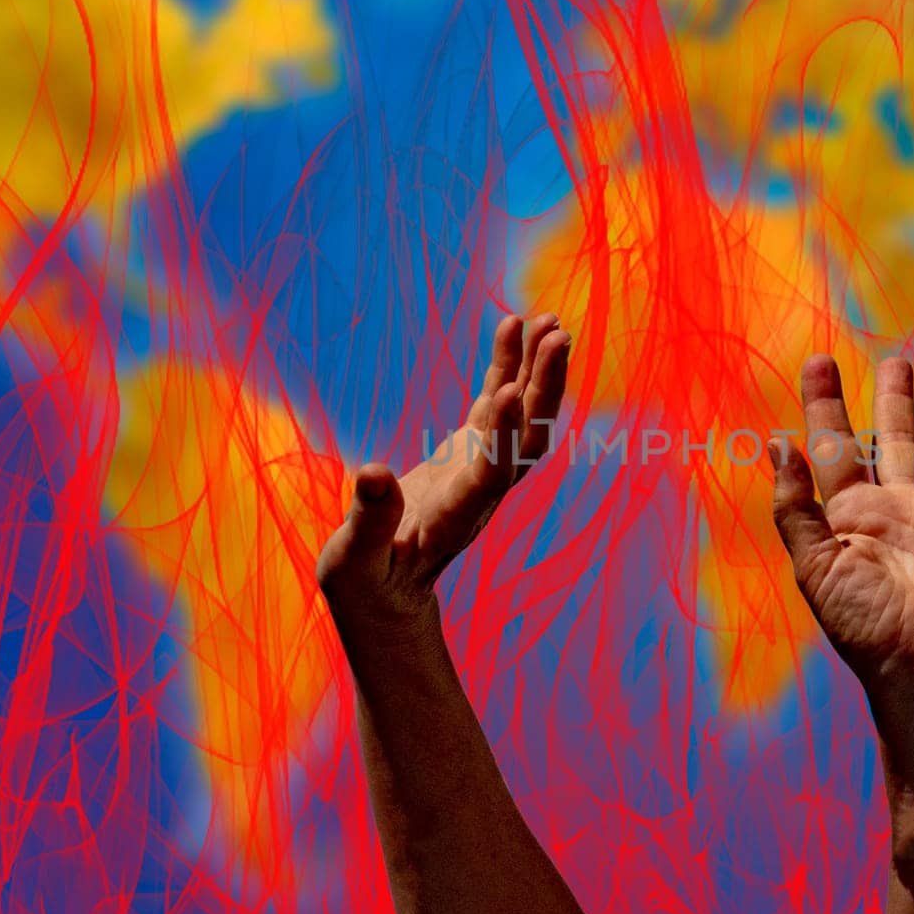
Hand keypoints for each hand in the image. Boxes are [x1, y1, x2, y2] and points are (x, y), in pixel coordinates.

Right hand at [317, 313, 570, 647]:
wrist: (389, 593)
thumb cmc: (366, 582)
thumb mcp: (354, 561)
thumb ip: (368, 521)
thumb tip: (370, 472)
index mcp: (454, 517)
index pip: (489, 474)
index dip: (501, 435)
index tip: (507, 391)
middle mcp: (481, 491)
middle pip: (525, 438)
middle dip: (543, 388)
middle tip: (558, 337)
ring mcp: (481, 468)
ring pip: (521, 416)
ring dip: (538, 369)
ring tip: (551, 320)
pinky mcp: (470, 452)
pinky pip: (496, 402)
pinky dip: (507, 364)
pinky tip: (514, 324)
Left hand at [767, 355, 913, 690]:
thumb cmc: (862, 626)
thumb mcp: (815, 567)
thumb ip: (795, 508)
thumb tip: (778, 445)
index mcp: (852, 515)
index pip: (835, 446)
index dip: (825, 403)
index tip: (819, 360)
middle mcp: (899, 509)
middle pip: (894, 441)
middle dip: (893, 402)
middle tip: (896, 363)